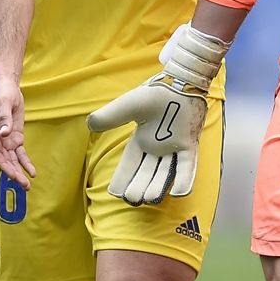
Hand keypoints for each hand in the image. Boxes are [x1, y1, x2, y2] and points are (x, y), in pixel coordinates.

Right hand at [0, 81, 35, 183]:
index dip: (5, 166)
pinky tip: (32, 172)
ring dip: (19, 172)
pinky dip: (25, 162)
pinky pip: (20, 153)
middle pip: (5, 161)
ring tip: (28, 185)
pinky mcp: (15, 138)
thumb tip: (4, 134)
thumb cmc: (2, 94)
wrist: (7, 88)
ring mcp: (6, 140)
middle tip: (25, 185)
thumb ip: (4, 118)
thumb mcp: (3, 103)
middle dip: (14, 173)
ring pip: (13, 160)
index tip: (13, 175)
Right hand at [86, 23, 229, 204]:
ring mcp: (175, 146)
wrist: (179, 81)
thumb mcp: (128, 105)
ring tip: (149, 199)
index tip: (114, 193)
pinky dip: (184, 180)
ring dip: (158, 187)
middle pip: (147, 173)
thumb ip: (110, 116)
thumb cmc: (155, 92)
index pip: (129, 164)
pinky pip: (188, 166)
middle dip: (139, 187)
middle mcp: (158, 147)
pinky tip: (179, 194)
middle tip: (132, 199)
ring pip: (165, 173)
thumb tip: (90, 124)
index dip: (122, 178)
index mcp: (142, 140)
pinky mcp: (190, 144)